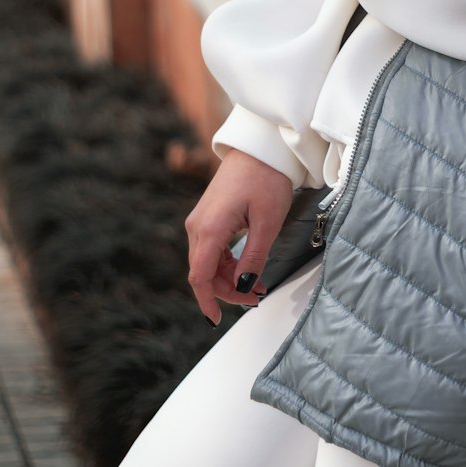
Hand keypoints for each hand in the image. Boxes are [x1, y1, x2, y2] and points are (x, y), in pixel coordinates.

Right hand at [185, 149, 294, 323]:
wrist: (261, 147)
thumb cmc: (267, 179)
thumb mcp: (268, 222)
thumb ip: (253, 257)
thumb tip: (243, 286)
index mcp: (209, 228)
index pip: (200, 277)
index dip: (208, 302)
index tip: (218, 320)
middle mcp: (198, 225)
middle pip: (204, 272)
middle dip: (227, 291)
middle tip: (256, 298)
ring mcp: (200, 220)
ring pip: (207, 262)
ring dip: (228, 278)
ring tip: (256, 285)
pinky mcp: (208, 216)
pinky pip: (211, 248)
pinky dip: (226, 263)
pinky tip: (245, 268)